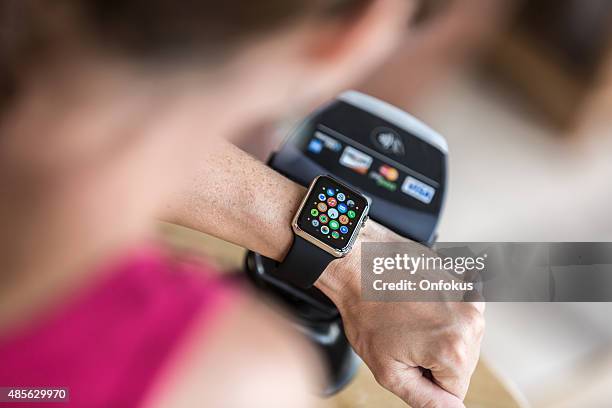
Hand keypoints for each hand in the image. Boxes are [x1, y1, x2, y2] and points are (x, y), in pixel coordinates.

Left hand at [315, 221, 484, 407]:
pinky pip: (460, 313)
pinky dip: (442, 313)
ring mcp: (470, 298)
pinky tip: (417, 303)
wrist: (358, 265)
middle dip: (435, 357)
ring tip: (409, 318)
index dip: (426, 379)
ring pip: (462, 338)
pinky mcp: (465, 282)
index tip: (406, 357)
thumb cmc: (366, 312)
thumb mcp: (389, 370)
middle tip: (404, 336)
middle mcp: (472, 323)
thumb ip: (426, 399)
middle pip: (462, 363)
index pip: (455, 390)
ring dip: (439, 335)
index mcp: (455, 350)